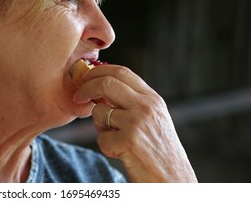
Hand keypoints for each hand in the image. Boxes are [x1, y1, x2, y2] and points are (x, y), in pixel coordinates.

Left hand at [74, 64, 196, 182]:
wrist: (173, 180)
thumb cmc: (160, 152)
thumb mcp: (154, 119)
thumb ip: (133, 102)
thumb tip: (101, 87)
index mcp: (153, 99)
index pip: (122, 71)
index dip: (99, 71)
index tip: (86, 77)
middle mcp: (146, 107)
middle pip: (106, 83)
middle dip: (86, 87)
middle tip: (78, 97)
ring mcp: (137, 123)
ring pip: (99, 111)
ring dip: (99, 125)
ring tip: (114, 137)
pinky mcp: (128, 141)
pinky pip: (101, 138)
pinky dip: (106, 146)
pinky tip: (121, 153)